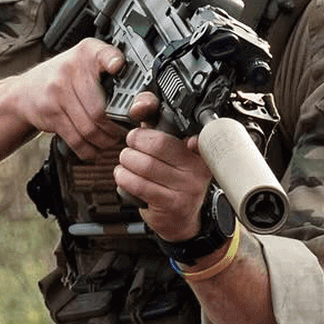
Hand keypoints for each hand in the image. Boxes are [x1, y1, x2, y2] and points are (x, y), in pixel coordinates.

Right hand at [2, 40, 129, 161]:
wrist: (25, 91)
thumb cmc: (63, 78)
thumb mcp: (85, 62)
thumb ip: (112, 70)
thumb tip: (143, 96)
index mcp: (87, 53)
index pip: (103, 53)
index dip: (112, 60)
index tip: (118, 66)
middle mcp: (71, 70)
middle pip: (101, 108)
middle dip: (117, 126)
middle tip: (125, 131)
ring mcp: (58, 93)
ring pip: (90, 127)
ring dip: (105, 140)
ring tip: (111, 139)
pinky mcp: (50, 114)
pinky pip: (76, 139)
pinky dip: (89, 149)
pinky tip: (95, 147)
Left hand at [113, 109, 213, 242]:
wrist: (181, 219)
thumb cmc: (172, 178)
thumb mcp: (168, 148)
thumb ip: (154, 122)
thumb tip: (140, 105)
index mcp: (199, 148)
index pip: (181, 124)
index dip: (155, 117)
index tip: (140, 116)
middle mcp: (197, 166)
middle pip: (156, 144)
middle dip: (134, 142)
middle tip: (131, 145)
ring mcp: (187, 187)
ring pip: (143, 165)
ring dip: (126, 162)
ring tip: (127, 163)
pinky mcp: (172, 204)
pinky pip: (138, 185)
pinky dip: (124, 179)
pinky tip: (125, 177)